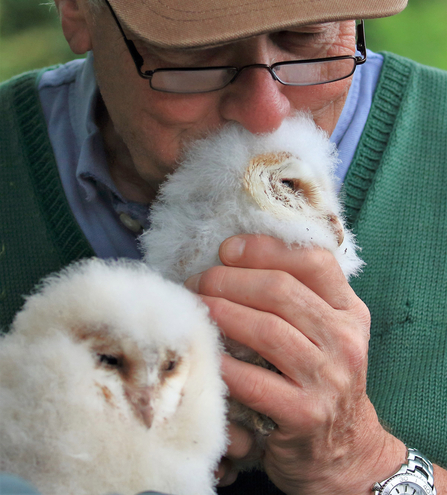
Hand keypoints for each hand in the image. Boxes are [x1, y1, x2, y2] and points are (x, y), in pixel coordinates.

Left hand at [185, 234, 406, 494]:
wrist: (345, 449)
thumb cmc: (319, 379)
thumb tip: (233, 258)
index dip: (265, 249)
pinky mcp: (306, 414)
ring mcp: (329, 378)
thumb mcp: (324, 332)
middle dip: (230, 279)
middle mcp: (346, 340)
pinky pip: (253, 380)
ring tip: (195, 308)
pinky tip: (205, 353)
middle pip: (281, 290)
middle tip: (198, 282)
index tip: (227, 249)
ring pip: (266, 329)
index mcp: (350, 312)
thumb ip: (296, 297)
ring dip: (221, 313)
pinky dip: (223, 363)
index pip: (314, 261)